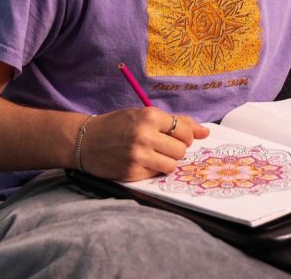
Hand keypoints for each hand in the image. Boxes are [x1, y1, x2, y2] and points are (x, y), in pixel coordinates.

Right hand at [79, 107, 209, 180]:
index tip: (176, 137)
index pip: (185, 131)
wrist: (85, 140)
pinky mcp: (132, 173)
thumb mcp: (144, 115)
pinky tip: (140, 162)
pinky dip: (153, 170)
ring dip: (167, 162)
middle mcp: (144, 136)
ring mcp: (138, 156)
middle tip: (161, 146)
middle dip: (175, 150)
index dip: (185, 136)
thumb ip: (176, 122)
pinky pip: (156, 176)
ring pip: (172, 165)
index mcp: (149, 116)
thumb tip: (206, 132)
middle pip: (181, 150)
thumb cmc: (117, 125)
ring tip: (153, 155)